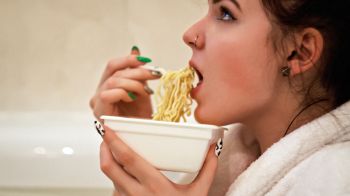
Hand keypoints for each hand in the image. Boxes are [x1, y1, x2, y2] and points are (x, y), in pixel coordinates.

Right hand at [90, 47, 160, 119]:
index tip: (146, 60)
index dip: (129, 60)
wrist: (140, 138)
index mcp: (107, 86)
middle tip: (155, 75)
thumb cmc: (139, 117)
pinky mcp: (99, 111)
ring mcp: (97, 102)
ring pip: (113, 81)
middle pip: (114, 71)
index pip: (113, 65)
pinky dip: (124, 93)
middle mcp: (99, 92)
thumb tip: (135, 50)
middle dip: (137, 71)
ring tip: (146, 91)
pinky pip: (108, 94)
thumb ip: (136, 72)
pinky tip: (134, 98)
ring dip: (134, 83)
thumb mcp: (141, 89)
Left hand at [100, 126, 218, 195]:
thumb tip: (213, 149)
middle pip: (109, 168)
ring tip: (114, 151)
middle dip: (104, 148)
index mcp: (155, 186)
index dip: (115, 142)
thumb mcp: (199, 193)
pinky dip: (117, 178)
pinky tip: (124, 173)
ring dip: (109, 163)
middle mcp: (137, 195)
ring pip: (111, 179)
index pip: (129, 160)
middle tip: (106, 135)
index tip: (109, 129)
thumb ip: (207, 170)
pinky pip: (115, 190)